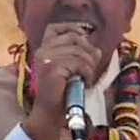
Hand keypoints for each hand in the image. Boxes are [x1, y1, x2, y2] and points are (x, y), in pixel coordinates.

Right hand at [22, 23, 101, 139]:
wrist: (50, 112)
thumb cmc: (62, 91)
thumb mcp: (72, 69)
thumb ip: (80, 56)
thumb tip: (97, 49)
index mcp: (44, 48)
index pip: (55, 27)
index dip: (73, 27)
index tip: (86, 37)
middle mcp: (43, 50)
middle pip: (74, 37)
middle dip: (89, 51)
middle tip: (92, 68)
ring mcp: (46, 58)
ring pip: (79, 52)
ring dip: (90, 66)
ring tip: (87, 78)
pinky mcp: (52, 67)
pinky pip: (79, 63)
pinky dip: (87, 73)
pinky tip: (85, 83)